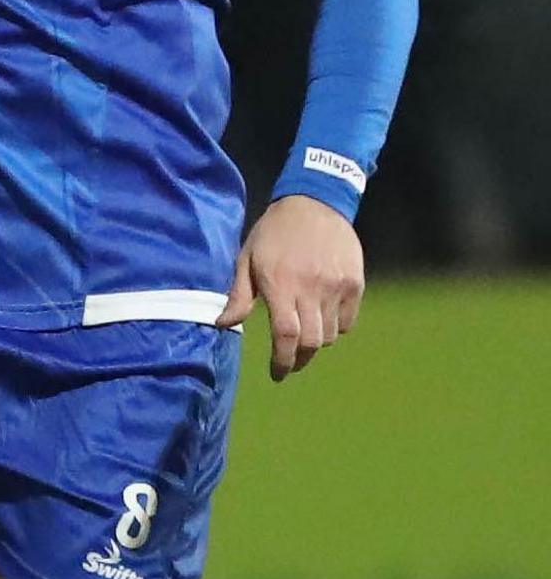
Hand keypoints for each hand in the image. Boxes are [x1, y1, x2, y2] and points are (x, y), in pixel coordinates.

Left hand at [219, 192, 362, 380]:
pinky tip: (322, 318)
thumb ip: (238, 296)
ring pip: (330, 334)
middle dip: (299, 358)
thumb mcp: (247, 259)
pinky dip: (336, 327)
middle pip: (312, 341)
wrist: (315, 204)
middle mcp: (312, 288)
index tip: (277, 373)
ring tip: (303, 336)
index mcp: (281, 284)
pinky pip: (348, 321)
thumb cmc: (273, 233)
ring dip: (316, 342)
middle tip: (289, 362)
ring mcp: (337, 286)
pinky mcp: (356, 282)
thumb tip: (223, 325)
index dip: (282, 360)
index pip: (286, 334)